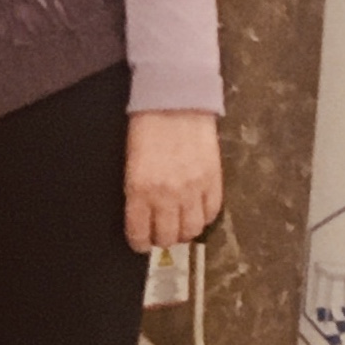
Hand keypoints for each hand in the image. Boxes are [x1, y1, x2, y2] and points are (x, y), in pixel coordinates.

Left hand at [123, 111, 221, 254]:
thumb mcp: (131, 162)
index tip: (141, 242)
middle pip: (167, 237)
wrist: (176, 101)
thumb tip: (143, 216)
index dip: (139, 243)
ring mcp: (193, 189)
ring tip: (181, 224)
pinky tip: (198, 211)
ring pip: (192, 231)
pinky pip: (212, 213)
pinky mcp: (213, 180)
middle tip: (161, 231)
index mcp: (140, 190)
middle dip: (162, 239)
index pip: (139, 233)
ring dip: (185, 232)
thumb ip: (136, 192)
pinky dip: (205, 217)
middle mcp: (166, 195)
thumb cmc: (147, 126)